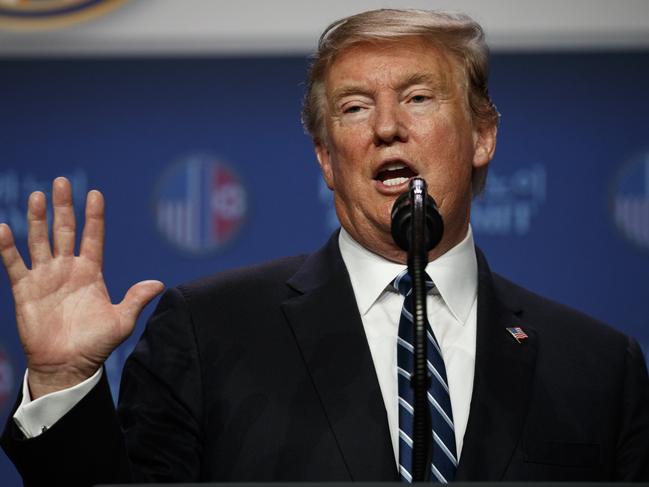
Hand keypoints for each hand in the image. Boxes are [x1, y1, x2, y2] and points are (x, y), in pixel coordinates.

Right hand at [0, 177, 163, 398]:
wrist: (68, 366)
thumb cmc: (95, 344)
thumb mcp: (121, 321)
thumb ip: (136, 299)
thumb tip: (159, 283)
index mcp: (91, 272)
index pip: (93, 236)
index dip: (94, 216)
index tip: (95, 194)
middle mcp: (68, 269)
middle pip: (65, 230)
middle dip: (63, 207)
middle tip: (62, 181)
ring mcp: (46, 277)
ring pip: (39, 240)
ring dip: (37, 219)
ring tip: (38, 196)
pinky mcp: (25, 290)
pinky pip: (14, 264)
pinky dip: (7, 247)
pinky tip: (3, 228)